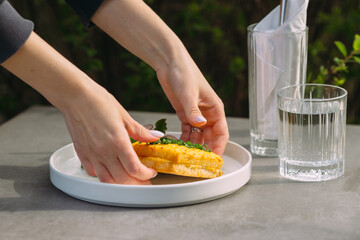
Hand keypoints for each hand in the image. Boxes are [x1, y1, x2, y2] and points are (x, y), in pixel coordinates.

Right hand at [62, 82, 161, 183]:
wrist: (75, 95)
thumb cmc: (98, 101)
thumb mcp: (124, 115)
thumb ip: (140, 131)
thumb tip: (155, 136)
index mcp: (118, 142)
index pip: (135, 169)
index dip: (146, 174)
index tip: (151, 171)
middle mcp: (104, 152)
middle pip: (123, 179)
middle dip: (137, 182)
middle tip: (144, 178)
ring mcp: (92, 154)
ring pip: (107, 180)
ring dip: (120, 182)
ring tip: (129, 178)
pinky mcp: (81, 153)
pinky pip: (93, 172)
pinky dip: (103, 175)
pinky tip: (109, 169)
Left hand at [91, 0, 228, 153]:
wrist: (170, 62)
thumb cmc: (184, 73)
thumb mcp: (188, 93)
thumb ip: (193, 111)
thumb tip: (200, 125)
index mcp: (215, 108)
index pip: (222, 132)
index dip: (220, 146)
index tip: (214, 159)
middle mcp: (207, 113)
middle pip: (211, 136)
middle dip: (206, 149)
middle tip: (199, 162)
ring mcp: (196, 114)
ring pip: (198, 135)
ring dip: (194, 145)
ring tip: (187, 156)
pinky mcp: (184, 113)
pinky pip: (187, 130)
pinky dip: (184, 138)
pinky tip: (178, 145)